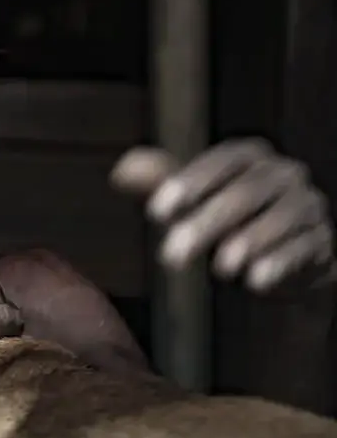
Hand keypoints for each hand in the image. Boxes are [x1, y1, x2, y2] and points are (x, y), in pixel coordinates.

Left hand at [111, 139, 334, 293]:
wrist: (277, 257)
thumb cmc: (223, 218)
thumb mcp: (188, 198)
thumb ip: (157, 181)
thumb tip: (121, 171)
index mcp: (248, 155)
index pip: (220, 162)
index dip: (188, 184)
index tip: (154, 212)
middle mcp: (283, 174)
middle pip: (245, 194)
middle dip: (206, 224)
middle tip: (171, 256)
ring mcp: (308, 206)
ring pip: (281, 219)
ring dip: (249, 243)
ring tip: (220, 270)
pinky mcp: (323, 241)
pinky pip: (306, 248)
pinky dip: (281, 264)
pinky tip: (256, 281)